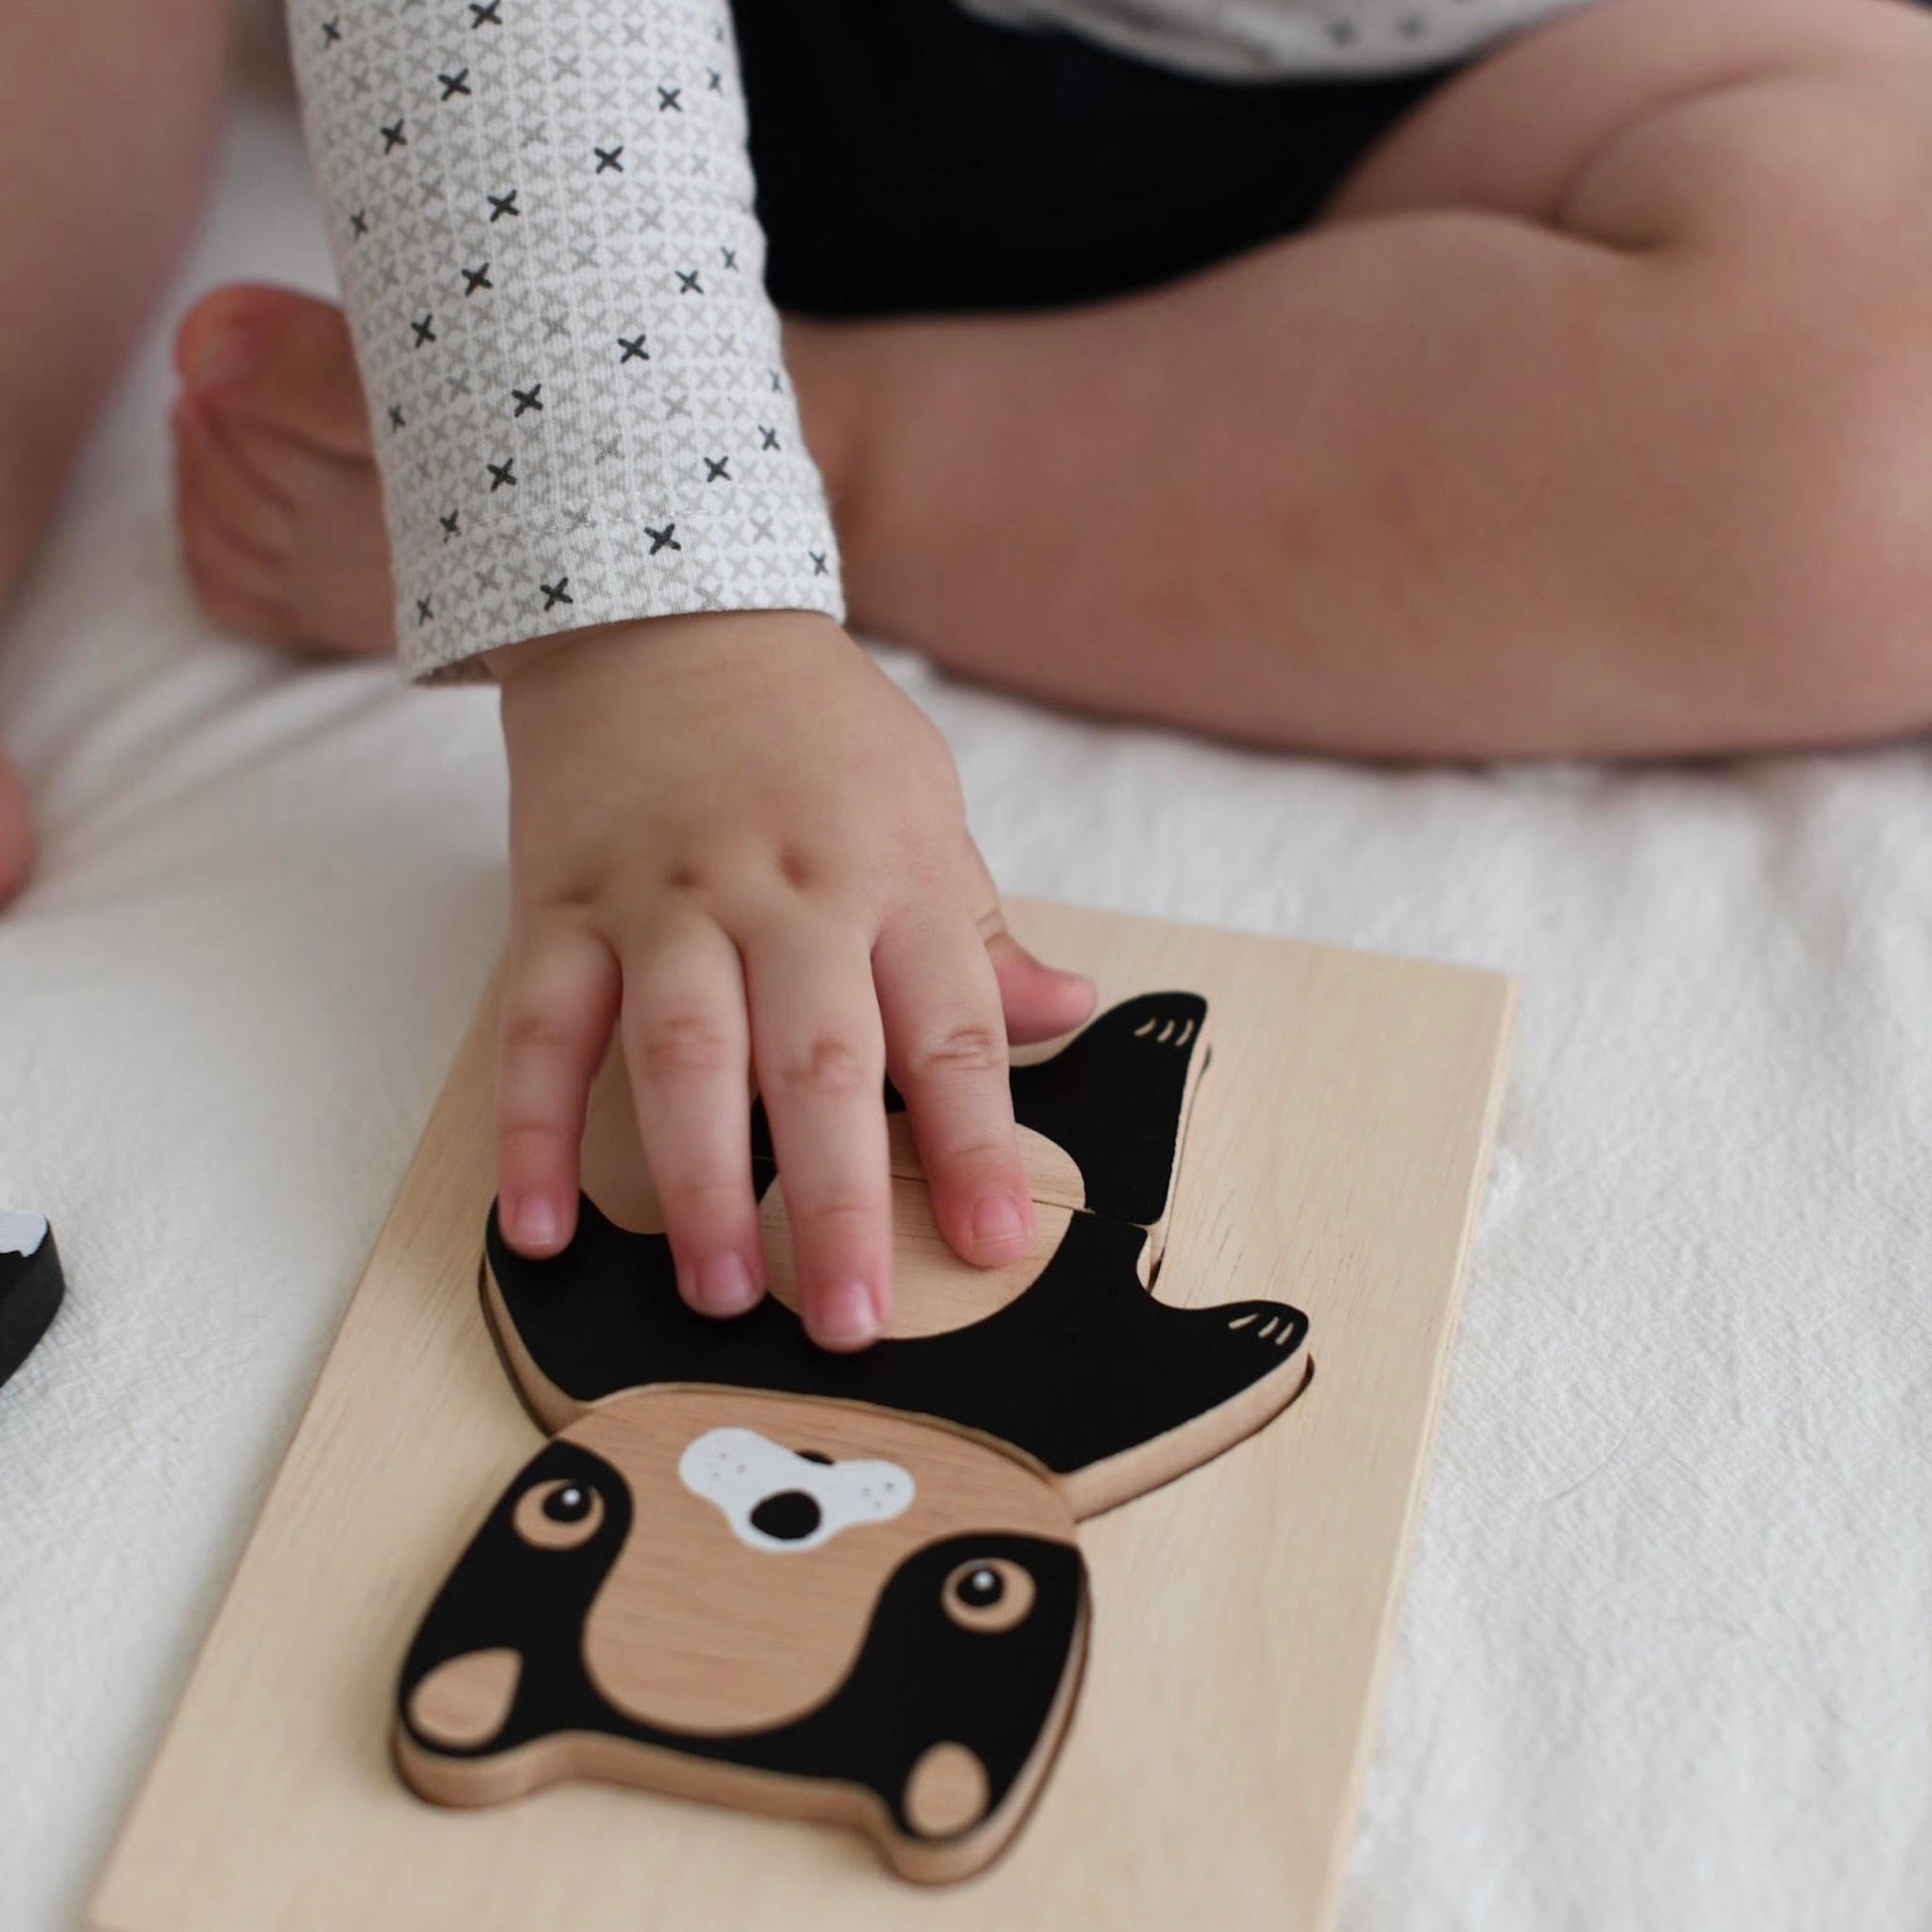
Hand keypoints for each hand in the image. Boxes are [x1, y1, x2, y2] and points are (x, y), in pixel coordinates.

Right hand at [490, 610, 1094, 1349]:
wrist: (662, 605)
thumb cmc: (813, 726)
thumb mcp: (925, 806)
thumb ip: (979, 932)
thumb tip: (1070, 1013)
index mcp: (887, 875)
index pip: (946, 1031)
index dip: (974, 1144)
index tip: (994, 1244)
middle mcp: (779, 892)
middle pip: (814, 1062)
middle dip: (836, 1200)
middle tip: (848, 1319)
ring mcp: (661, 899)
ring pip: (680, 1054)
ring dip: (698, 1183)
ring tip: (720, 1291)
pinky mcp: (559, 905)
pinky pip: (538, 1029)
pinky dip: (531, 1131)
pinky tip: (542, 1225)